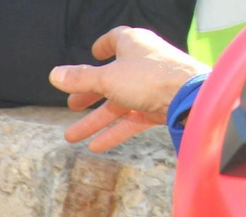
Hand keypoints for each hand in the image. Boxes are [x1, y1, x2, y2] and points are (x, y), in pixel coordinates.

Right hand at [50, 27, 208, 151]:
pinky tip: (96, 147)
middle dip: (89, 94)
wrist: (191, 96)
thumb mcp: (107, 78)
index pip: (115, 40)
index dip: (103, 46)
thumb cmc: (150, 77)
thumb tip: (54, 75)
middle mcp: (143, 63)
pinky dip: (114, 132)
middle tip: (72, 106)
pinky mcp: (159, 106)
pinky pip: (132, 120)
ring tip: (72, 137)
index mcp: (133, 45)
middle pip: (111, 78)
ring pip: (118, 104)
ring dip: (95, 120)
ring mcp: (152, 86)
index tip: (93, 54)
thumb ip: (80, 79)